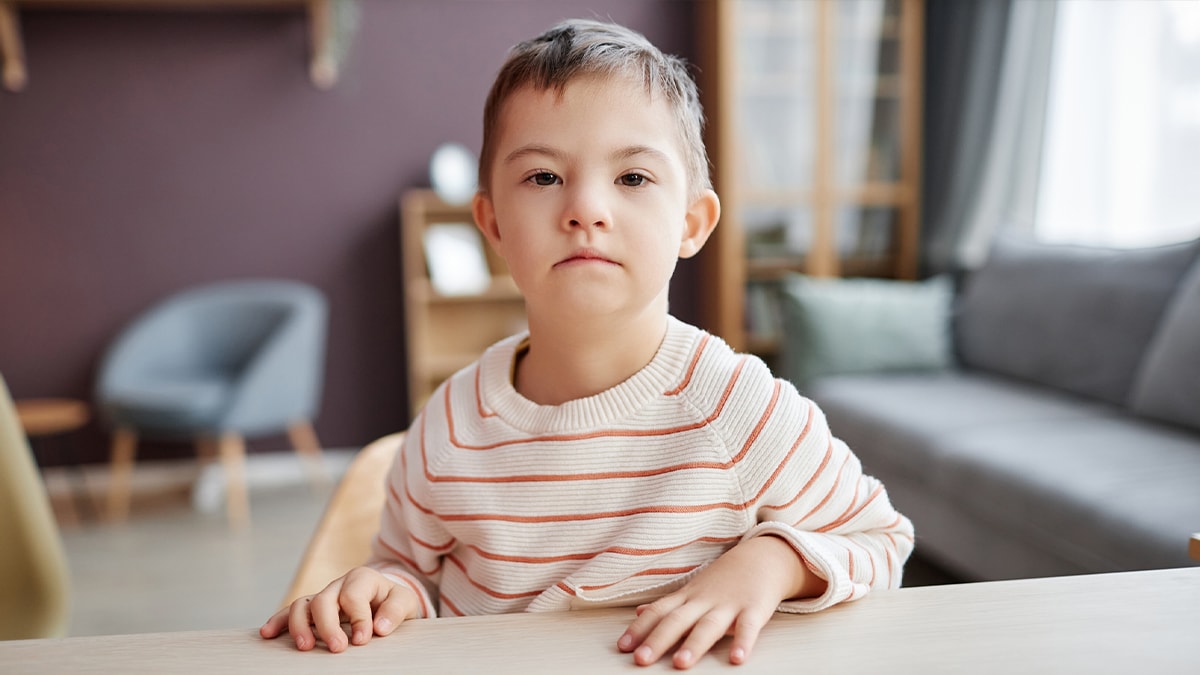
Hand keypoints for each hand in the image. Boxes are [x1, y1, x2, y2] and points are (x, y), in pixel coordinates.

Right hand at [259, 566, 419, 652]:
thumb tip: (380, 627)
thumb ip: (395, 611)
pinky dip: (279, 621)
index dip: (358, 619)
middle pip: (324, 600)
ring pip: (303, 604)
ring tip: (304, 647)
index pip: (353, 596)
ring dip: (300, 625)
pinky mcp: (313, 609)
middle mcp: (339, 585)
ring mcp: (323, 596)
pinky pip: (292, 611)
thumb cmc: (393, 602)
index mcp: (362, 579)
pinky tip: (268, 633)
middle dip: (328, 626)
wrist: (385, 600)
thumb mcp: (405, 602)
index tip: (363, 640)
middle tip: (337, 648)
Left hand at [616, 535, 822, 668]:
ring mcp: (729, 604)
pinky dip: (743, 642)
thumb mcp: (692, 589)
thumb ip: (667, 604)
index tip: (622, 647)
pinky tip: (736, 659)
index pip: (658, 612)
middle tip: (641, 659)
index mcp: (687, 597)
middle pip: (677, 620)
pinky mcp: (755, 608)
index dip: (639, 629)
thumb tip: (638, 613)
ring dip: (694, 644)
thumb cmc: (724, 579)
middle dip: (658, 640)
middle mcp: (703, 600)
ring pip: (708, 625)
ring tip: (680, 664)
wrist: (762, 557)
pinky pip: (748, 627)